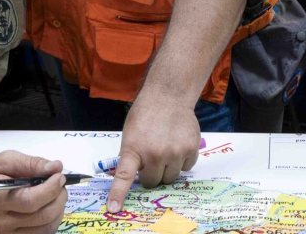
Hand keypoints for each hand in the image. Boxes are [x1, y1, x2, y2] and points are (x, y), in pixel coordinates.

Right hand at [0, 151, 66, 233]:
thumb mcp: (4, 161)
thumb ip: (30, 163)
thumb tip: (56, 167)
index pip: (30, 201)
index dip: (50, 189)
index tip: (59, 176)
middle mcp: (1, 222)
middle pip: (41, 216)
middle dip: (59, 198)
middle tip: (61, 185)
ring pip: (45, 229)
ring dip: (58, 211)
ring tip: (56, 196)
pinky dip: (50, 222)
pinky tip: (48, 208)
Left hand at [106, 89, 199, 212]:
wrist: (168, 96)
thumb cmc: (146, 115)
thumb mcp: (131, 134)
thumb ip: (132, 156)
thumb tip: (134, 177)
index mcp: (134, 149)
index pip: (124, 176)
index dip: (118, 194)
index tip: (114, 208)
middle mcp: (154, 153)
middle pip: (153, 182)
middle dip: (151, 175)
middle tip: (152, 160)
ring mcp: (174, 152)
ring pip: (170, 178)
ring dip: (167, 169)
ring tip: (166, 150)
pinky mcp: (191, 149)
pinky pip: (186, 168)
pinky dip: (182, 161)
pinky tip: (178, 145)